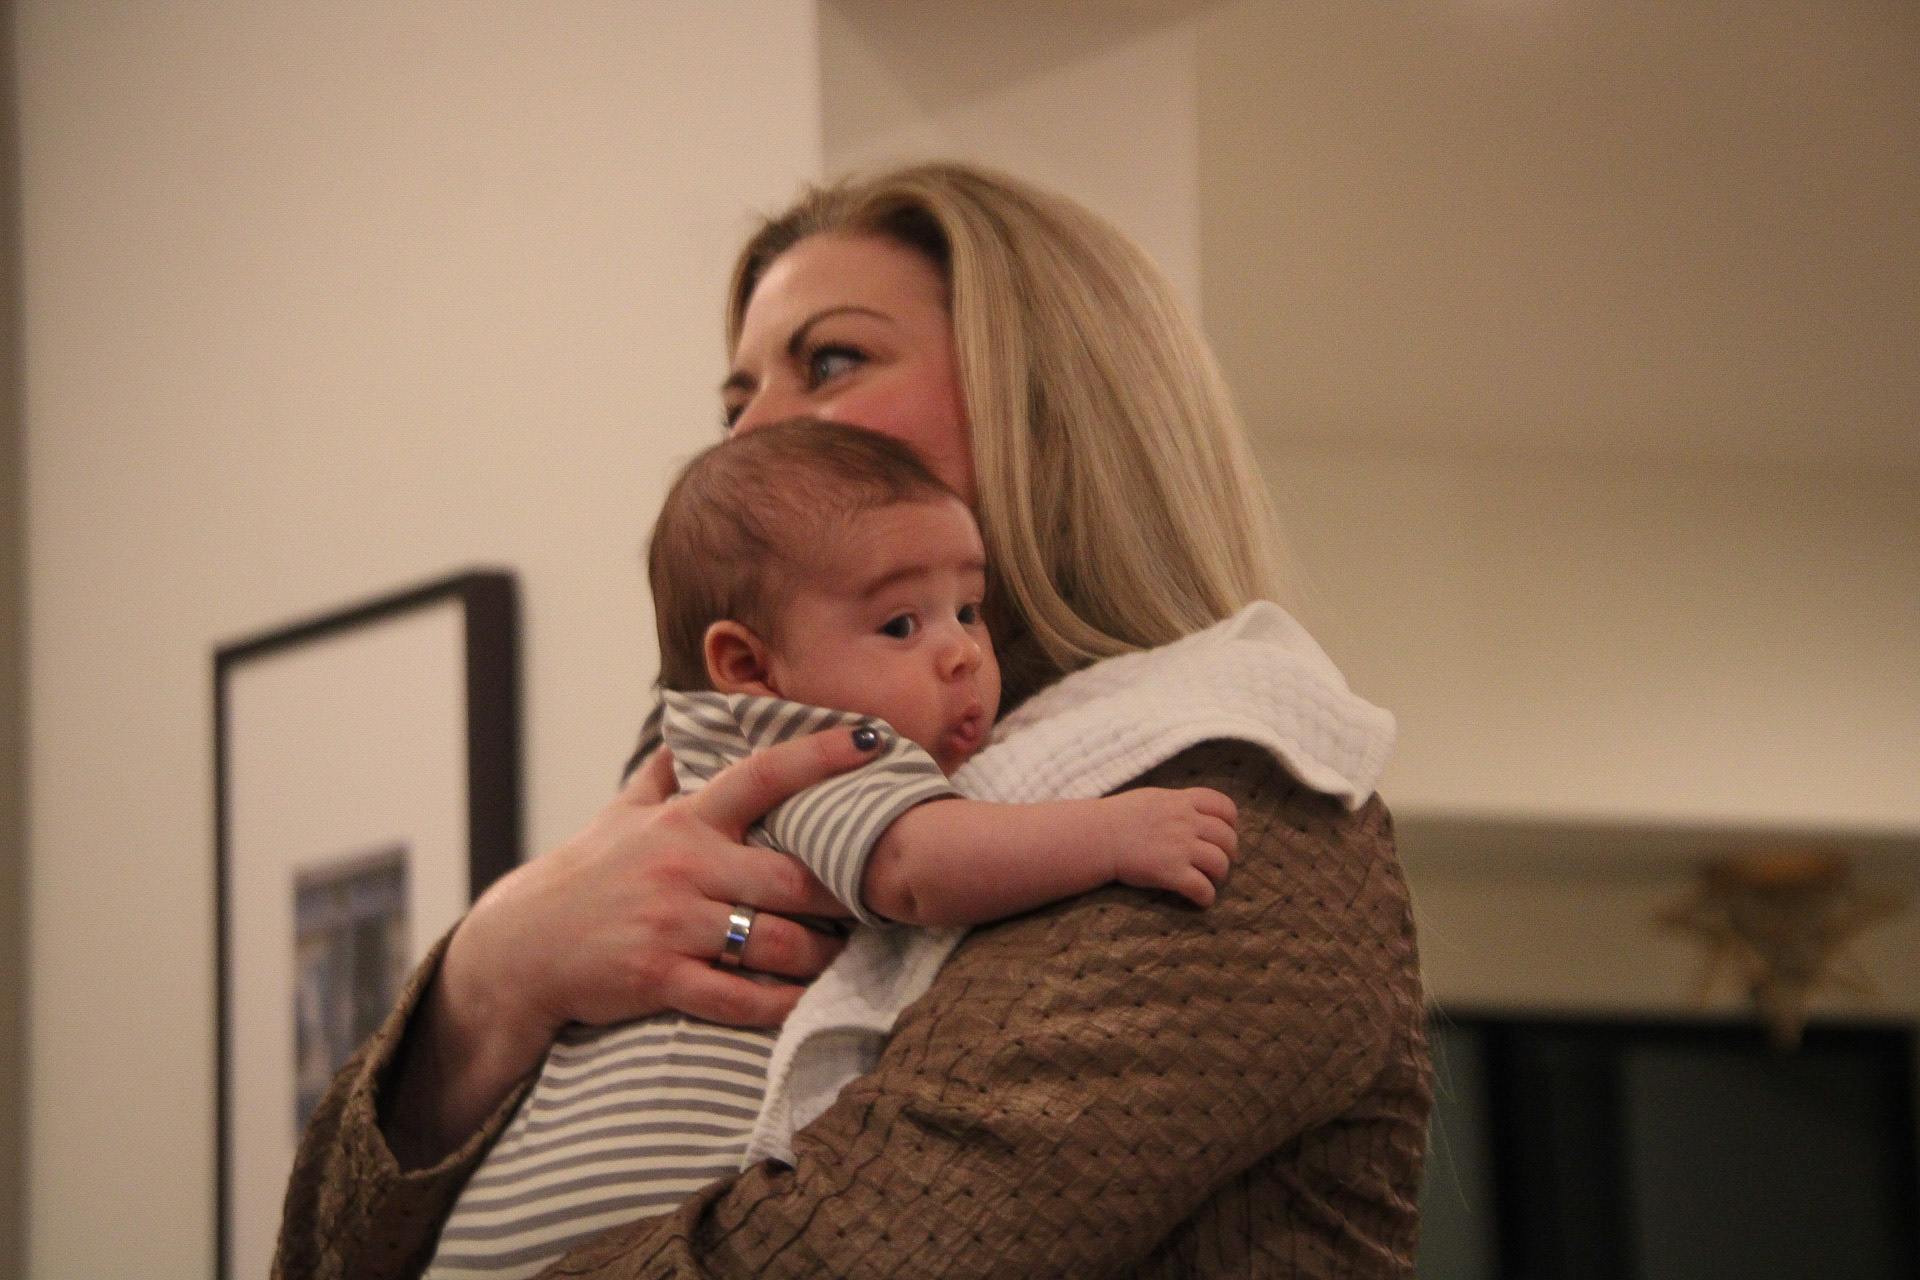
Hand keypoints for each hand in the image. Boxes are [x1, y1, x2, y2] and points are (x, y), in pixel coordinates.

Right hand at [387, 725, 880, 1166]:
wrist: (520, 948)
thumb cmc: (585, 876)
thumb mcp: (619, 816)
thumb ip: (660, 776)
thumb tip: (683, 728)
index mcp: (683, 820)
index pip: (762, 776)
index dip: (819, 756)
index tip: (871, 740)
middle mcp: (684, 866)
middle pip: (792, 878)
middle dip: (844, 892)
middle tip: (882, 897)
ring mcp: (672, 925)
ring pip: (776, 942)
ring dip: (822, 955)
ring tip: (846, 956)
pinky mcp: (660, 979)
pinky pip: (738, 998)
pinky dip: (780, 1004)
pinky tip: (806, 1002)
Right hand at [1104, 786, 1237, 906]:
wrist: (1096, 836)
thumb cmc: (1118, 817)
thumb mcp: (1152, 798)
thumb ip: (1177, 804)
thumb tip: (1194, 811)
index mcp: (1182, 802)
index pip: (1225, 807)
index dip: (1231, 822)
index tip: (1226, 832)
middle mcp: (1186, 822)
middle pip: (1227, 838)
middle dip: (1228, 852)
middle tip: (1219, 862)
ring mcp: (1180, 847)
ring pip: (1220, 864)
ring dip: (1219, 875)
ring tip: (1209, 879)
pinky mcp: (1171, 872)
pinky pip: (1202, 889)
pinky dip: (1206, 897)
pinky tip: (1200, 899)